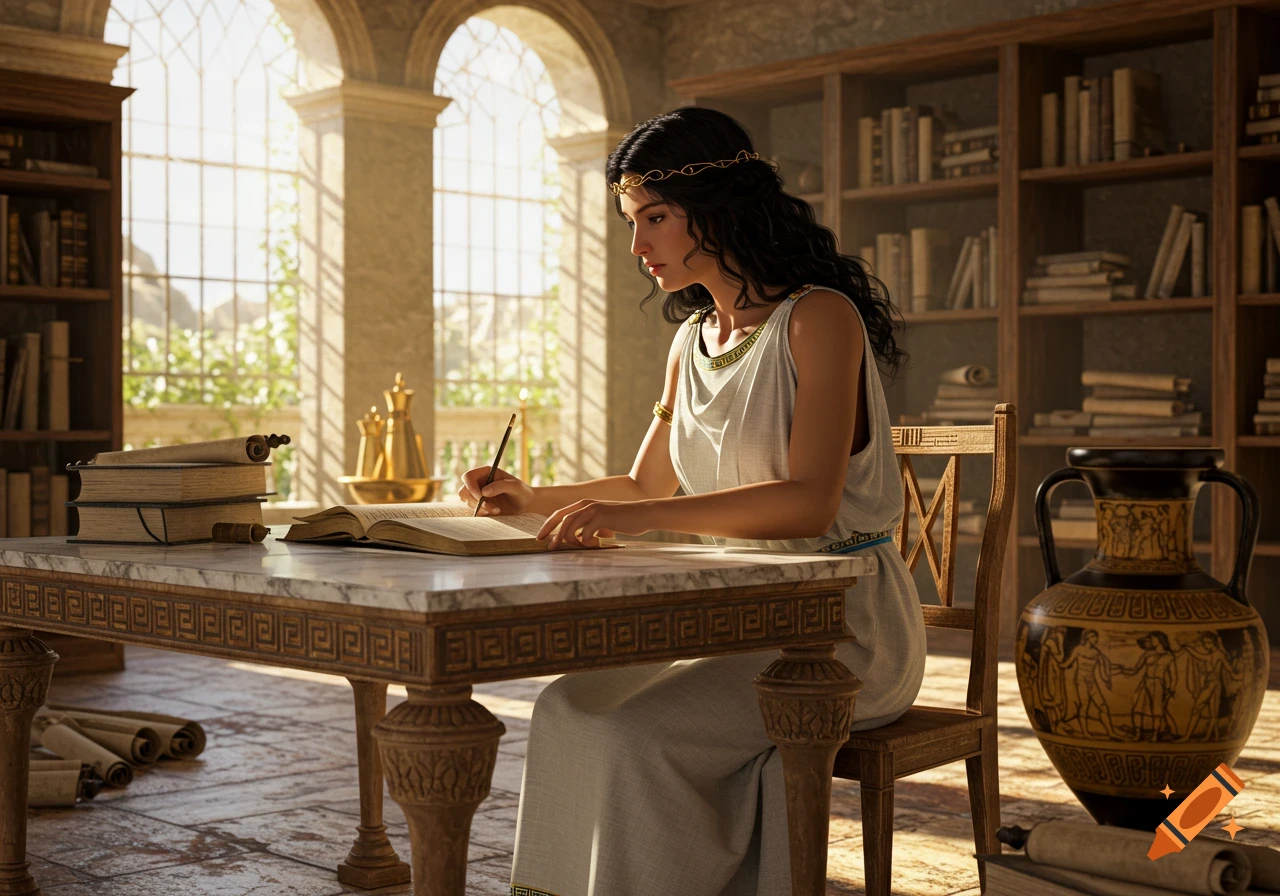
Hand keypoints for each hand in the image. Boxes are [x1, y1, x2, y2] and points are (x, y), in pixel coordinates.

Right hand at [458, 465, 533, 515]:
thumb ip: (501, 486)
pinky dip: (482, 513)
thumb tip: (483, 492)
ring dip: (480, 508)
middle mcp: (479, 483)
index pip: (468, 477)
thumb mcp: (516, 487)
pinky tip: (496, 512)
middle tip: (489, 507)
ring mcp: (478, 495)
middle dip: (475, 501)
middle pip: (463, 491)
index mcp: (485, 473)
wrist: (525, 506)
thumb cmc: (522, 492)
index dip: (470, 487)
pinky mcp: (479, 506)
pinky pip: (473, 511)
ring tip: (497, 510)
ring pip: (467, 502)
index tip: (480, 497)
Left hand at [536, 500, 653, 548]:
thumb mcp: (602, 519)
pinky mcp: (602, 517)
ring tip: (579, 548)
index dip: (548, 526)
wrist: (643, 514)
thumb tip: (574, 538)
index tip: (540, 538)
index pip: (560, 514)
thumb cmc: (624, 519)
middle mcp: (587, 504)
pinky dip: (587, 543)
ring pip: (571, 527)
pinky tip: (597, 544)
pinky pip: (585, 533)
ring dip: (571, 541)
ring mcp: (594, 510)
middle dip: (554, 535)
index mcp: (584, 504)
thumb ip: (588, 524)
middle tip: (550, 548)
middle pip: (562, 519)